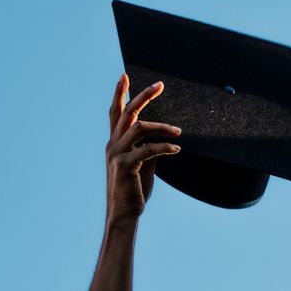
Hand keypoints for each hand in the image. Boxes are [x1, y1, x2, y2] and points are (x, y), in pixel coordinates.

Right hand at [105, 77, 181, 226]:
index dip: (120, 94)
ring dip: (162, 127)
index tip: (124, 76)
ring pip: (139, 127)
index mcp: (115, 143)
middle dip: (142, 96)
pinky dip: (164, 147)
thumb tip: (163, 138)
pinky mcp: (125, 165)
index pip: (116, 113)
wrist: (124, 214)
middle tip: (159, 85)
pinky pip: (147, 149)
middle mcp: (112, 145)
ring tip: (178, 132)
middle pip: (126, 112)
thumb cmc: (134, 190)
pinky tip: (176, 150)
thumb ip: (148, 149)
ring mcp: (116, 154)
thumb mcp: (143, 165)